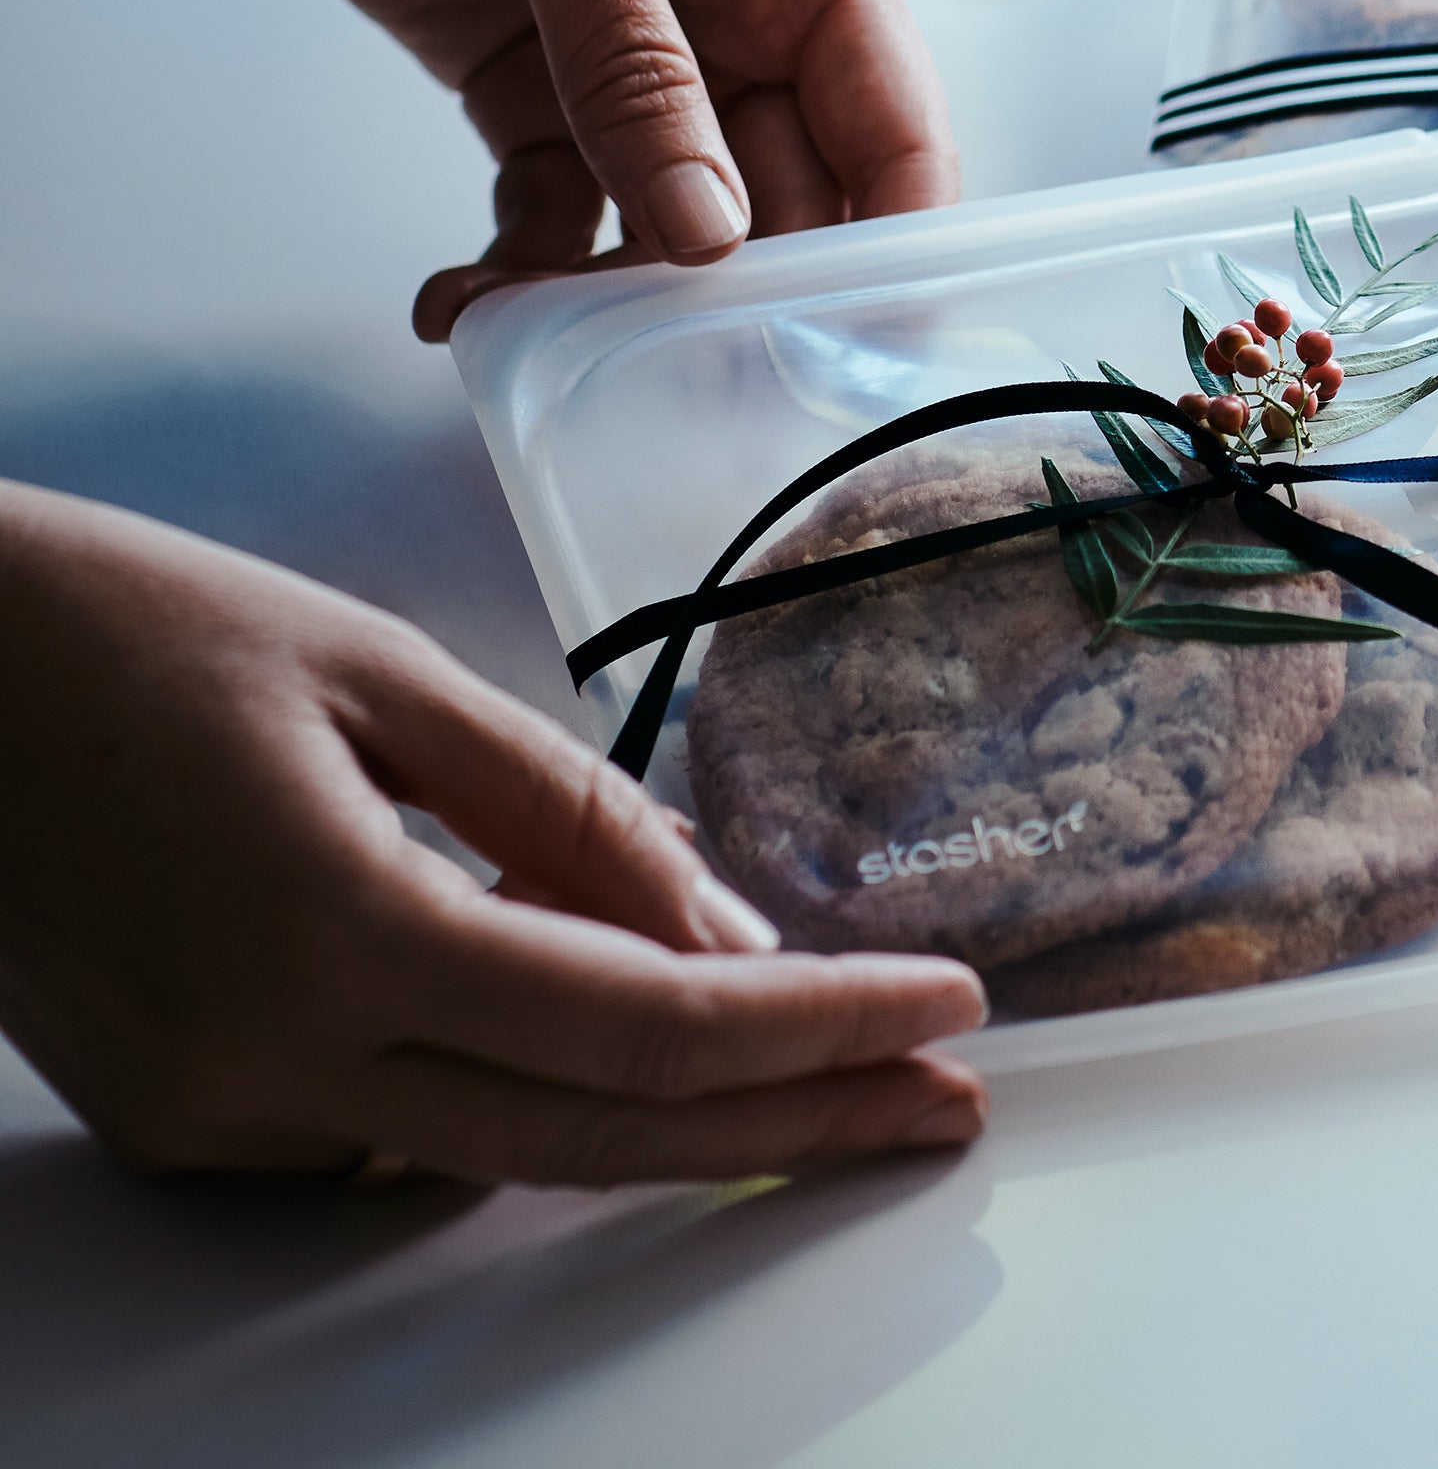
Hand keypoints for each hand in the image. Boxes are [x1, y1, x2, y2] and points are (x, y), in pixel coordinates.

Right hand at [0, 482, 987, 1182]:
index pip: (642, 1024)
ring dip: (687, 1122)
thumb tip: (722, 925)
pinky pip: (406, 1134)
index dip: (817, 1029)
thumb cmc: (140, 633)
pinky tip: (636, 1041)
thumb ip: (563, 813)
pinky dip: (539, 1093)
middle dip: (798, 1124)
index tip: (949, 1008)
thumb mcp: (385, 673)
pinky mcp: (186, 1121)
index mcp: (335, 932)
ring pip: (508, 1153)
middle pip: (599, 1134)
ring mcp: (221, 1117)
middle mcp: (276, 1066)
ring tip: (841, 1075)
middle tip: (945, 1100)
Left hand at [56, 0, 954, 338]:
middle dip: (744, 293)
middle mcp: (743, 20)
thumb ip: (637, 68)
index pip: (890, 124)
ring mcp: (636, 64)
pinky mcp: (530, 92)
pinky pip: (555, 214)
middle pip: (788, 196)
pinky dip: (520, 270)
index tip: (855, 354)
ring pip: (671, 222)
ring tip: (554, 346)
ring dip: (620, 295)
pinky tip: (462, 305)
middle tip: (685, 387)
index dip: (891, 240)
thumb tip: (710, 237)